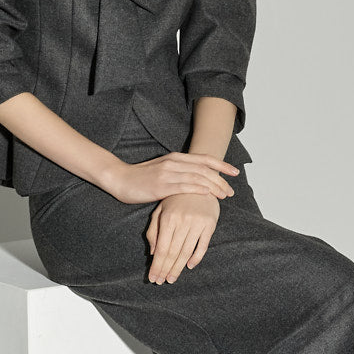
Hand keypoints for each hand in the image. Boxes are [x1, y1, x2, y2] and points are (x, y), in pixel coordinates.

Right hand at [106, 151, 238, 204]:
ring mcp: (167, 173)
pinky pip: (184, 186)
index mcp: (175, 157)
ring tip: (224, 196)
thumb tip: (195, 179)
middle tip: (231, 191)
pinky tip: (208, 195)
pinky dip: (198, 189)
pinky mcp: (160, 185)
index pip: (204, 158)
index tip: (234, 172)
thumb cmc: (141, 177)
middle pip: (204, 169)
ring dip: (214, 186)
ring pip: (198, 177)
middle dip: (221, 180)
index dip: (221, 164)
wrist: (119, 179)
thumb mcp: (162, 170)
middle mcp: (173, 162)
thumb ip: (178, 171)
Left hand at [147, 192, 222, 283]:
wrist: (200, 181)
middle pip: (174, 252)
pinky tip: (189, 266)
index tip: (153, 278)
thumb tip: (153, 253)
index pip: (162, 248)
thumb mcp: (160, 211)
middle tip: (161, 282)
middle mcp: (183, 221)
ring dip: (178, 268)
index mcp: (168, 218)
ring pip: (187, 251)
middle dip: (166, 269)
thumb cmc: (176, 198)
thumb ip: (154, 231)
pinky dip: (196, 258)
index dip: (157, 265)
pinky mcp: (210, 223)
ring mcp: (197, 222)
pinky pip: (203, 245)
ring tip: (172, 278)